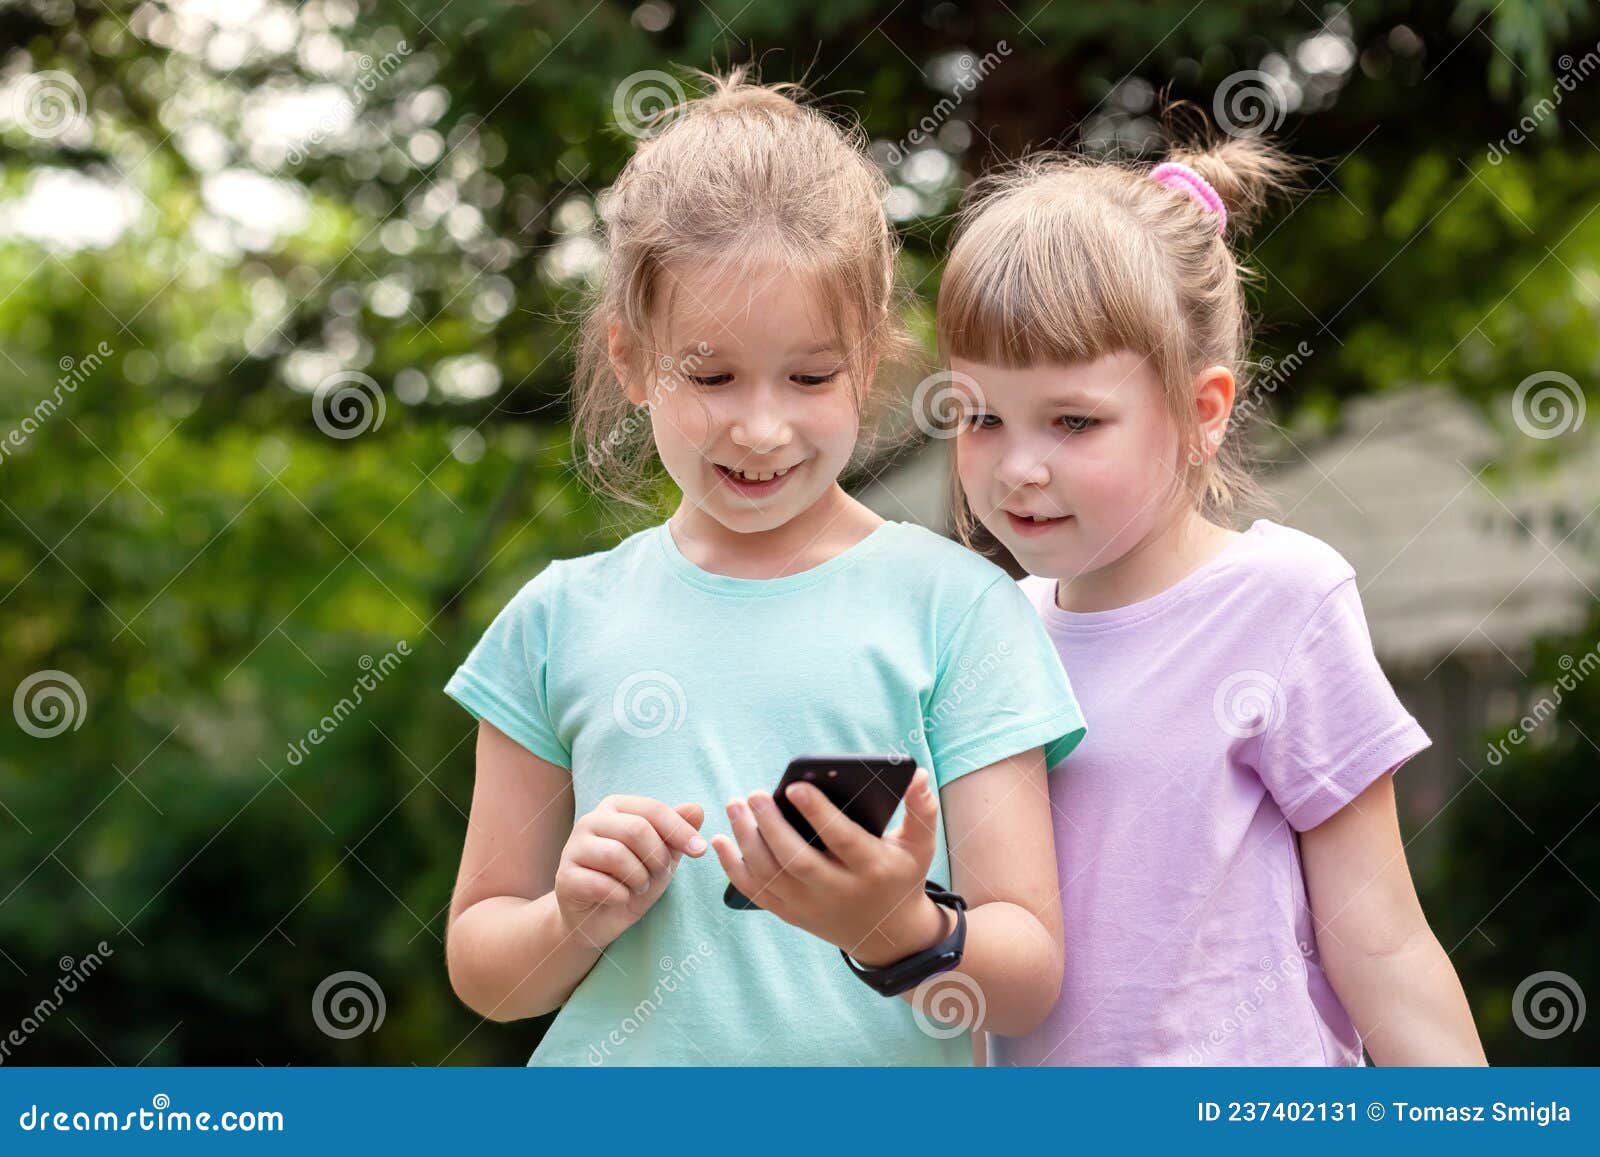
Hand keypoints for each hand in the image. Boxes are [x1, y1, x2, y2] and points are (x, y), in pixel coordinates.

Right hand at [554, 795, 706, 948]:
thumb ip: (677, 832)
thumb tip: (698, 808)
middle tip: (659, 875)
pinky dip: (620, 896)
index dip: (680, 830)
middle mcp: (591, 821)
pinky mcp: (564, 877)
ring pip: (617, 856)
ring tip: (638, 887)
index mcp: (616, 807)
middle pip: (636, 830)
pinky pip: (600, 884)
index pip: (653, 809)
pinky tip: (619, 899)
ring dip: (639, 878)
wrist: (598, 919)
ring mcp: (573, 847)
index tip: (700, 851)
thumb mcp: (661, 856)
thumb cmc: (632, 880)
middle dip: (657, 858)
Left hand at [711, 767, 948, 966]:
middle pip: (797, 861)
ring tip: (735, 806)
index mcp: (871, 868)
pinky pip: (756, 892)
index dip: (819, 814)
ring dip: (746, 841)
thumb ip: (921, 809)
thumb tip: (917, 773)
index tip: (795, 787)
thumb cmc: (900, 876)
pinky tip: (719, 840)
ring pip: (771, 876)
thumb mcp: (920, 846)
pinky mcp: (791, 914)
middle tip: (753, 793)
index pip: (842, 840)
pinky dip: (732, 869)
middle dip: (771, 827)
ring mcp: (811, 906)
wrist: (887, 935)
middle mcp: (838, 891)